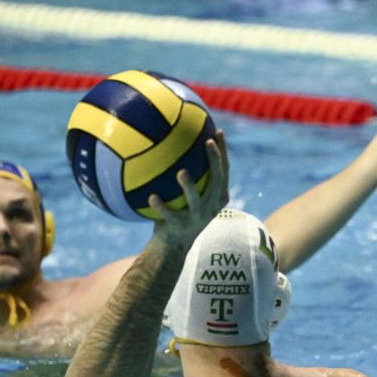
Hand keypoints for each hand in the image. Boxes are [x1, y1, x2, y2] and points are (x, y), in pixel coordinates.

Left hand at [149, 129, 230, 245]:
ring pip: (196, 200)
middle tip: (207, 142)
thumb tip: (176, 142)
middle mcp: (211, 206)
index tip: (217, 131)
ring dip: (189, 186)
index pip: (224, 170)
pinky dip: (161, 207)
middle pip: (217, 180)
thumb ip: (190, 174)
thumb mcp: (191, 195)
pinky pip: (170, 215)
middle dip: (214, 160)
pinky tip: (151, 197)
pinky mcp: (180, 227)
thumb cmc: (180, 211)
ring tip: (181, 172)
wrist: (174, 244)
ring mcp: (197, 217)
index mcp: (217, 196)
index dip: (223, 151)